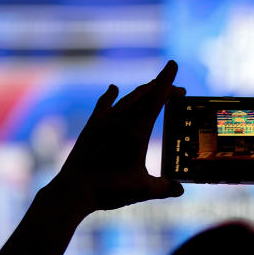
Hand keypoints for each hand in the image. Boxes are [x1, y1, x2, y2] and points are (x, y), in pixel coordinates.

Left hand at [49, 60, 184, 213]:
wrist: (73, 191)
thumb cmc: (109, 189)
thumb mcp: (142, 189)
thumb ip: (164, 187)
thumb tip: (180, 190)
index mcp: (137, 130)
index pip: (156, 97)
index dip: (167, 80)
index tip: (173, 64)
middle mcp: (120, 120)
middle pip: (144, 95)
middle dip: (162, 87)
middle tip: (177, 90)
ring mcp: (104, 122)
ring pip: (127, 99)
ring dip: (142, 92)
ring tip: (154, 90)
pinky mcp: (91, 127)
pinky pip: (103, 105)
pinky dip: (110, 96)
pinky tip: (113, 89)